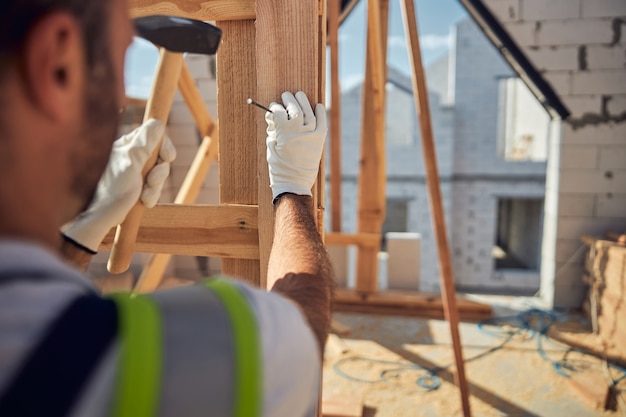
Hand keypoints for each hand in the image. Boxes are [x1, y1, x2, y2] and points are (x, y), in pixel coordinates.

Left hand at [62, 119, 175, 251]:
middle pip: (159, 156)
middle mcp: (130, 155)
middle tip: (151, 181)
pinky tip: (144, 201)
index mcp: (127, 144)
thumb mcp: (130, 162)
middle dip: (159, 172)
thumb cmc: (109, 189)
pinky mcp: (135, 186)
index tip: (167, 157)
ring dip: (155, 187)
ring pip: (158, 174)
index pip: (154, 135)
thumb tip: (157, 123)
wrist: (98, 216)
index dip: (164, 146)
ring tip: (144, 196)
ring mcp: (133, 171)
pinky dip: (151, 195)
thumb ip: (145, 142)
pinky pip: (153, 187)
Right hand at [265, 91, 326, 199]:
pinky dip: (320, 112)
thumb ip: (273, 130)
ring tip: (299, 95)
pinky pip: (321, 121)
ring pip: (308, 111)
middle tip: (286, 96)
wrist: (295, 182)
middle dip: (289, 100)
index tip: (273, 107)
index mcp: (284, 135)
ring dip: (303, 101)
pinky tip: (317, 106)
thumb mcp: (271, 147)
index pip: (279, 113)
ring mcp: (311, 135)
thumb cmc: (280, 166)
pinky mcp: (319, 139)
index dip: (274, 107)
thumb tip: (273, 116)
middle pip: (295, 108)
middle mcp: (299, 132)